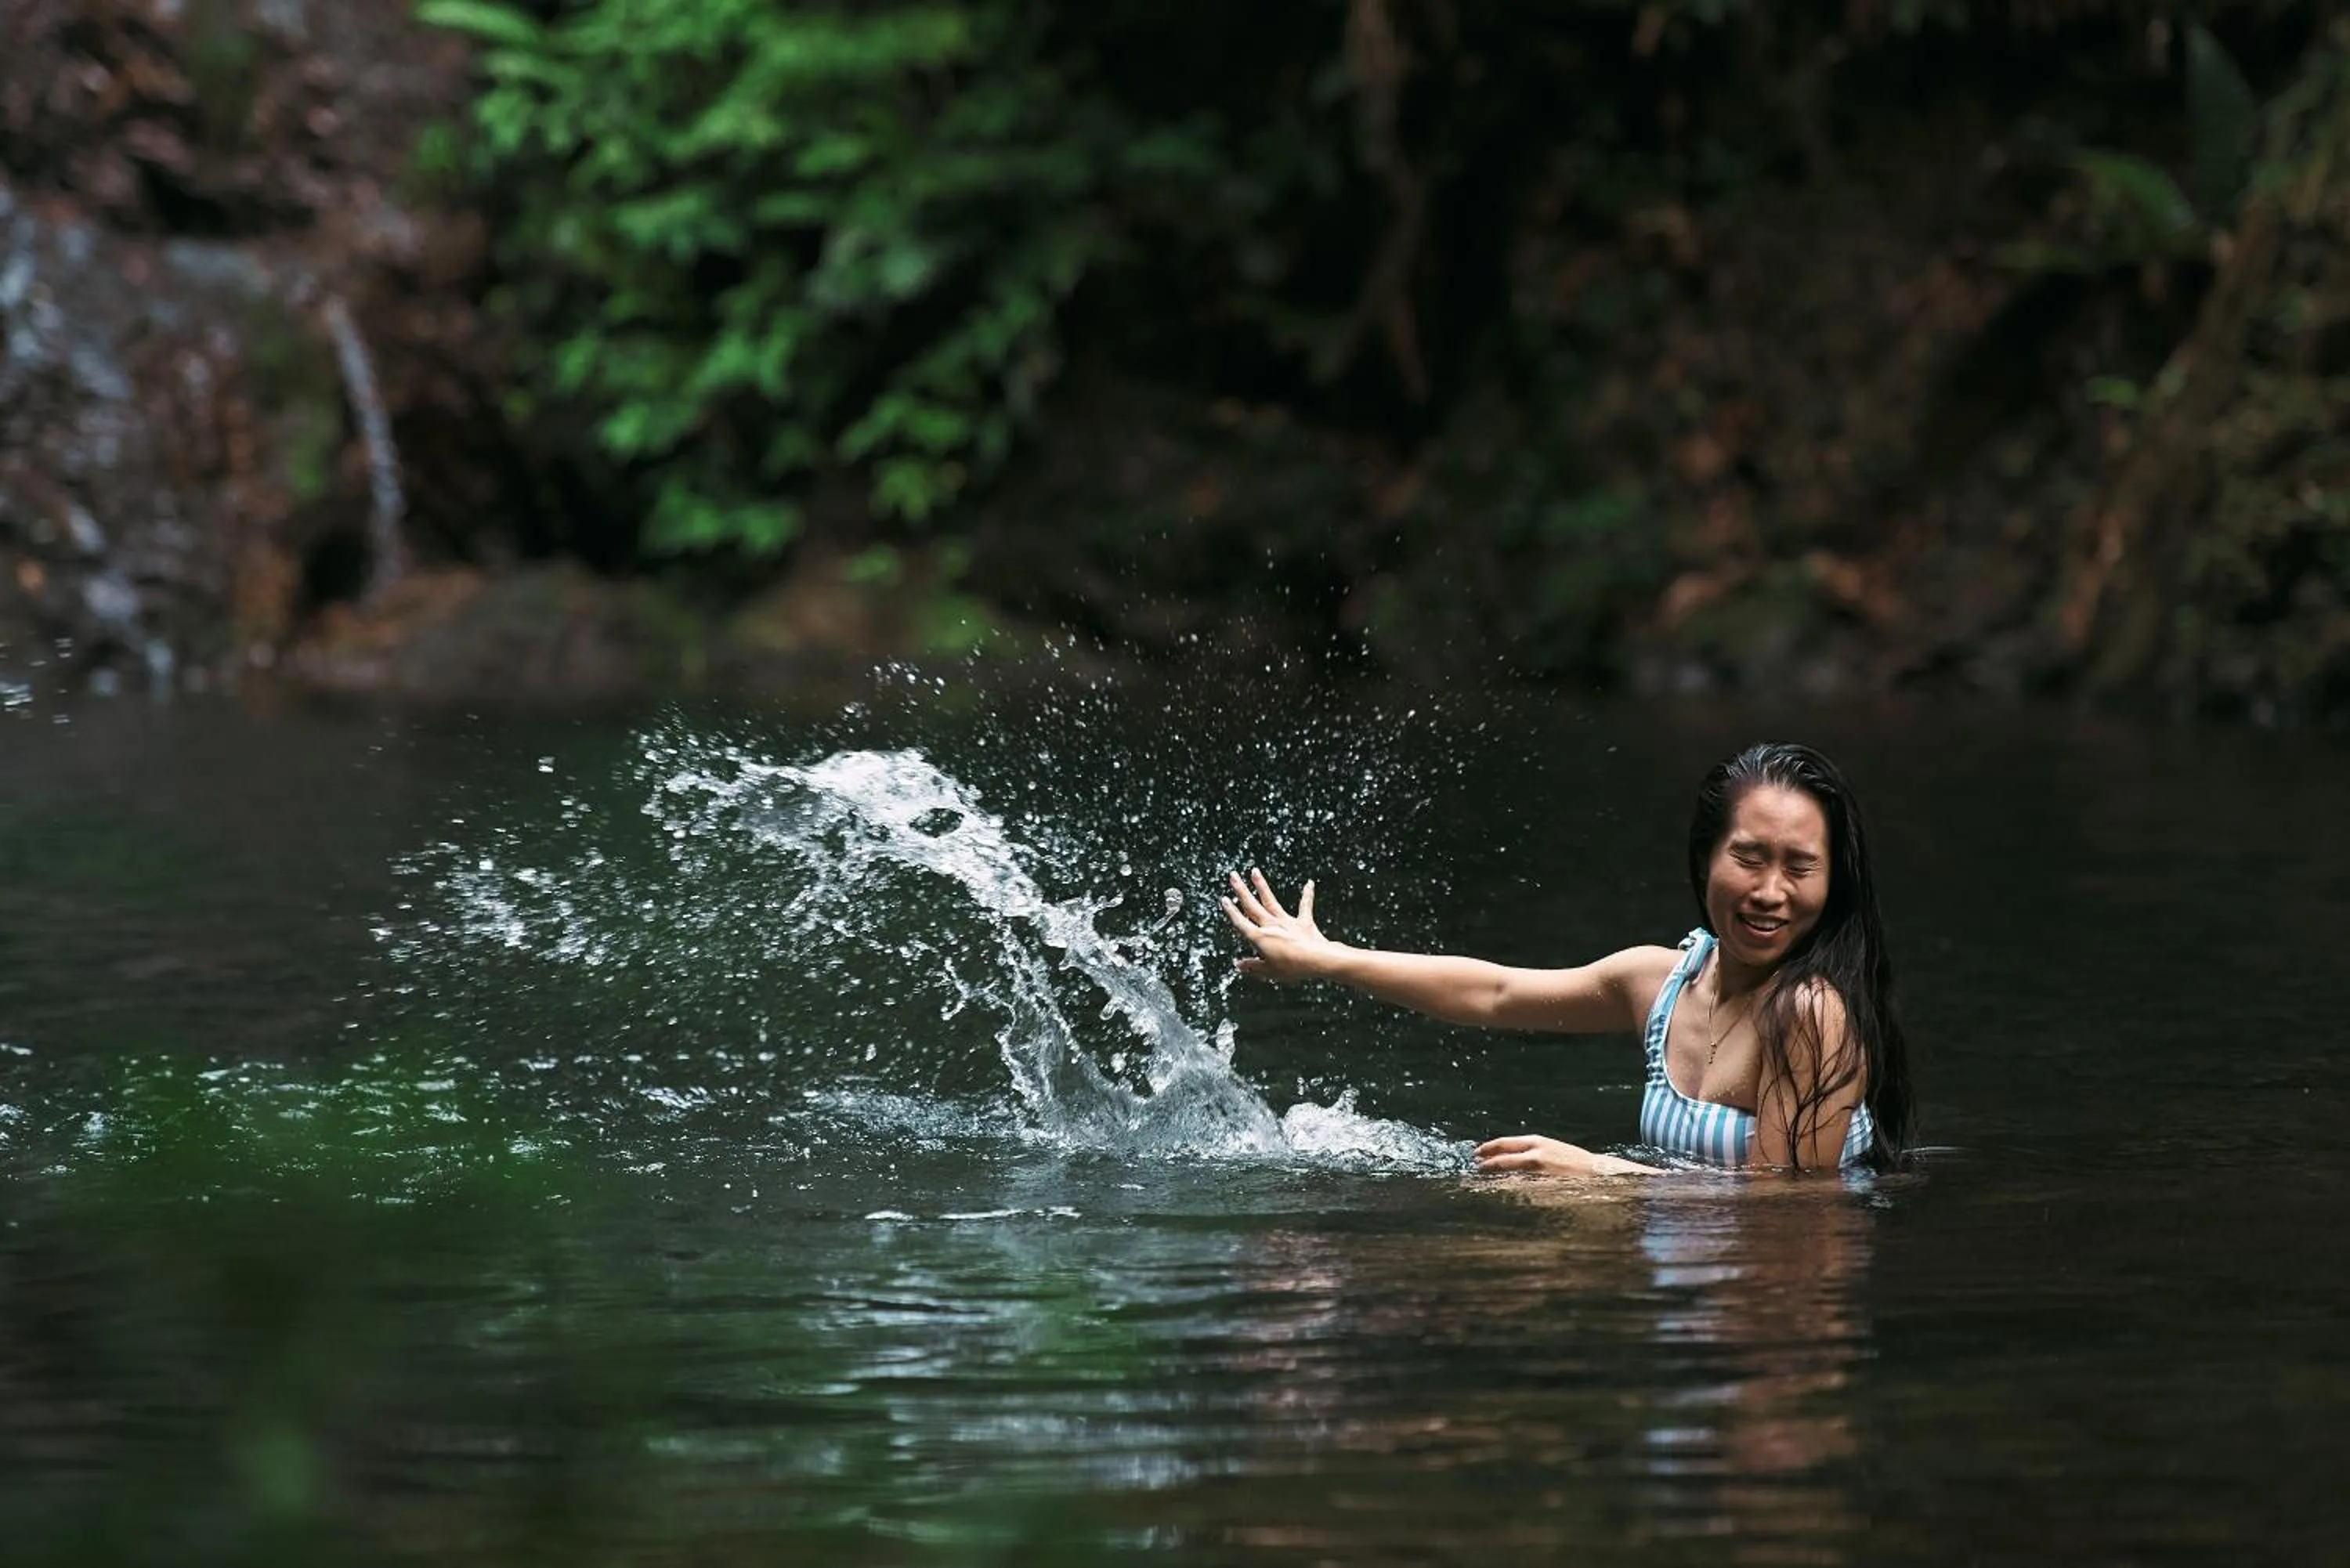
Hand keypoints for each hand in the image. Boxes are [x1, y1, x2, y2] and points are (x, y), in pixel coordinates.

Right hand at [1221, 869, 1337, 982]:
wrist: (1317, 960)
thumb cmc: (1292, 968)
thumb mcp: (1269, 971)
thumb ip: (1253, 966)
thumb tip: (1238, 964)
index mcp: (1260, 938)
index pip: (1241, 922)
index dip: (1232, 911)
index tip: (1224, 899)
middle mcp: (1271, 925)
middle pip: (1252, 905)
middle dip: (1241, 890)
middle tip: (1233, 875)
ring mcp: (1287, 921)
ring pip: (1271, 901)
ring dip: (1262, 886)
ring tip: (1255, 871)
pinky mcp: (1304, 922)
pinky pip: (1305, 905)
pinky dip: (1307, 894)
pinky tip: (1309, 883)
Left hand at [1475, 1134, 1652, 1176]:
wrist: (1597, 1171)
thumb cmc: (1573, 1162)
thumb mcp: (1551, 1150)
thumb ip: (1533, 1153)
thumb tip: (1513, 1158)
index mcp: (1536, 1142)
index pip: (1504, 1143)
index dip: (1488, 1148)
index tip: (1477, 1154)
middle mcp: (1534, 1152)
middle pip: (1502, 1156)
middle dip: (1486, 1161)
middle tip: (1476, 1166)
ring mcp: (1538, 1169)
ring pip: (1508, 1172)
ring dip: (1495, 1175)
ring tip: (1484, 1180)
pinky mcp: (1543, 1184)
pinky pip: (1520, 1187)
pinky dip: (1509, 1189)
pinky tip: (1502, 1193)